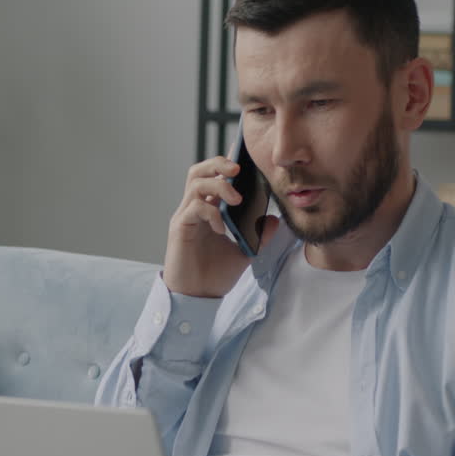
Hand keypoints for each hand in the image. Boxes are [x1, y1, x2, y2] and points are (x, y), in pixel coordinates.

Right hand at [163, 158, 279, 297]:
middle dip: (219, 163)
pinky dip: (211, 213)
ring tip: (236, 199)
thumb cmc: (214, 275)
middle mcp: (193, 208)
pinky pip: (194, 208)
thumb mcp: (244, 252)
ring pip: (195, 183)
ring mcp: (185, 217)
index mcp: (208, 210)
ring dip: (218, 186)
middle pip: (199, 171)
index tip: (245, 157)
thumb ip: (259, 235)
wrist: (197, 298)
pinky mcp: (180, 228)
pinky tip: (222, 228)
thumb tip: (274, 219)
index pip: (213, 176)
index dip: (226, 163)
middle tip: (239, 169)